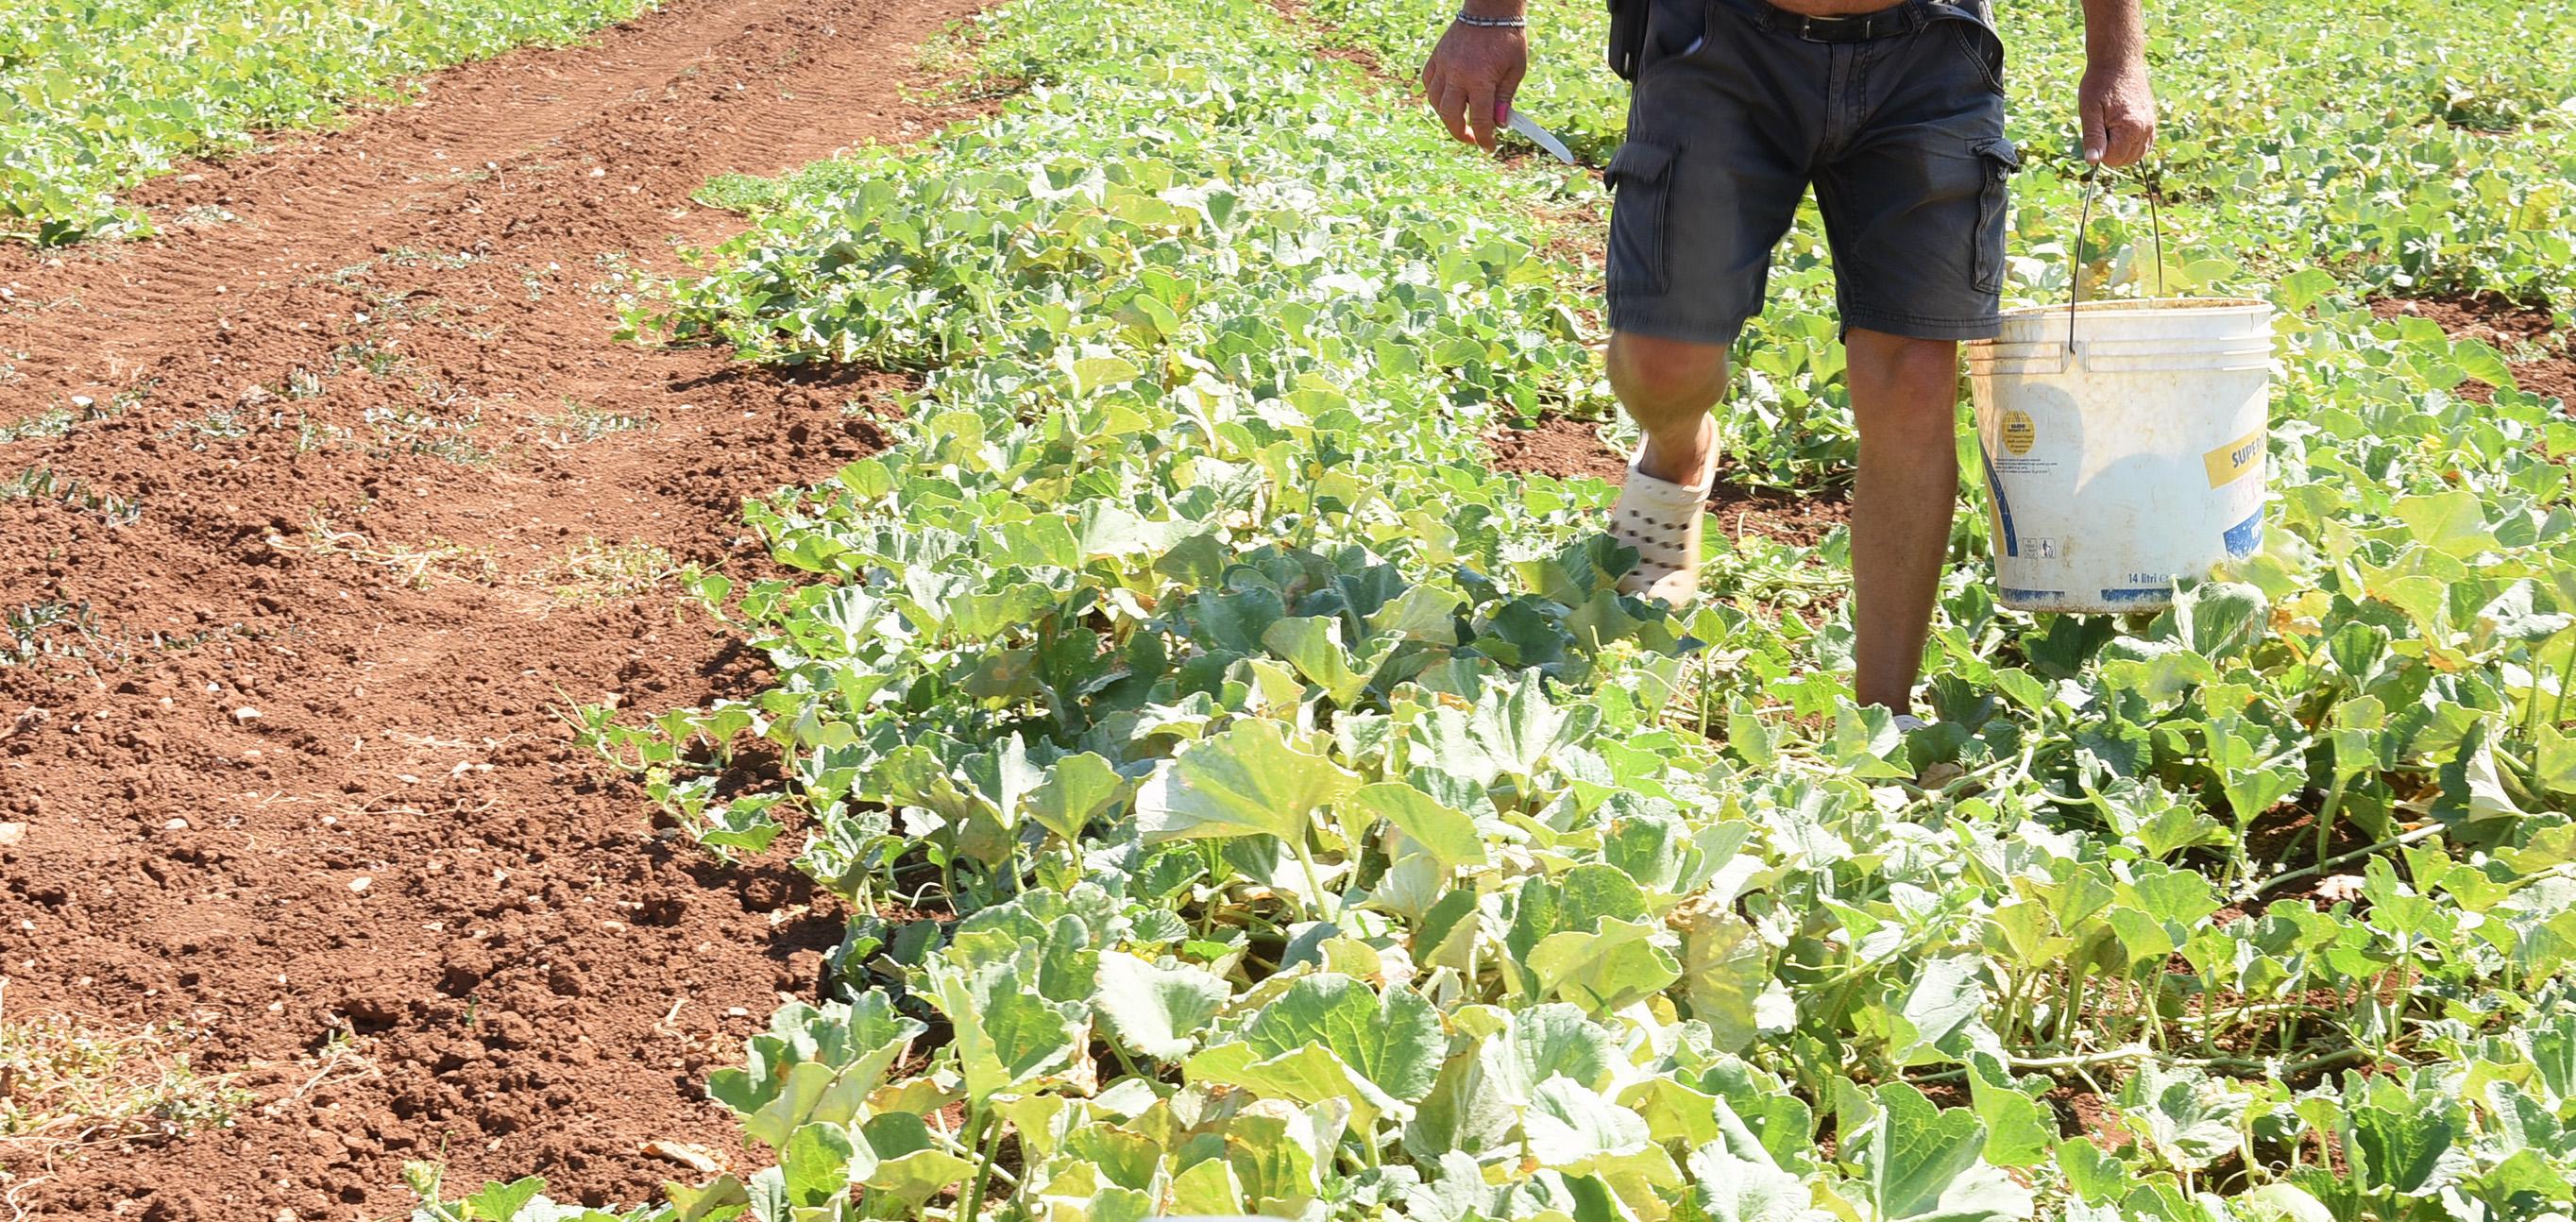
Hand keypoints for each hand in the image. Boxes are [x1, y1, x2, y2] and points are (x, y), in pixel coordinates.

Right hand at [1421, 21, 1526, 152]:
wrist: (1490, 10)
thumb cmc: (1508, 39)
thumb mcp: (1515, 71)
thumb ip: (1504, 99)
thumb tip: (1499, 124)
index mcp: (1480, 79)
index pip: (1479, 119)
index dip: (1485, 138)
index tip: (1489, 147)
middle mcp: (1458, 74)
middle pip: (1450, 115)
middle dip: (1461, 132)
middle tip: (1472, 138)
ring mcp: (1444, 65)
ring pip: (1436, 101)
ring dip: (1447, 116)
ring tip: (1460, 118)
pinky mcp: (1436, 57)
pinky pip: (1429, 83)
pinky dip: (1436, 96)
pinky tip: (1448, 99)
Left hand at [2078, 58, 2155, 165]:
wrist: (2119, 61)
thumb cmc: (2100, 83)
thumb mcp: (2089, 110)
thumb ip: (2093, 137)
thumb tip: (2093, 162)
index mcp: (2131, 128)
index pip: (2112, 159)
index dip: (2099, 149)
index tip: (2097, 127)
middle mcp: (2146, 129)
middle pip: (2124, 160)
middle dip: (2110, 149)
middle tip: (2103, 124)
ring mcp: (2151, 125)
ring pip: (2135, 156)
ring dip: (2120, 148)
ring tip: (2111, 124)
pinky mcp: (2152, 122)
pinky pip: (2144, 146)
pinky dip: (2131, 145)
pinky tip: (2120, 131)